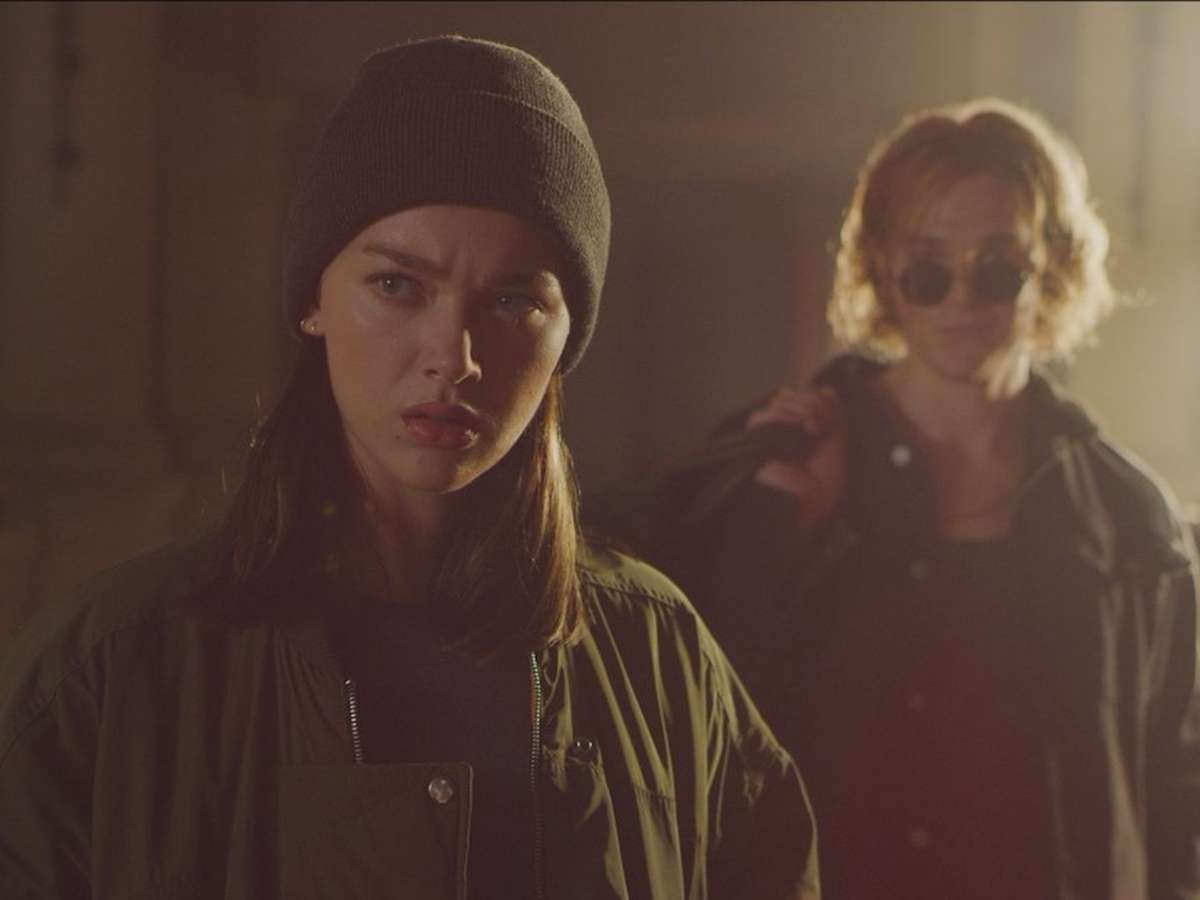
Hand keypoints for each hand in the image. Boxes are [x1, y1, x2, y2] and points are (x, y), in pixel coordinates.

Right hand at [746, 385, 847, 528]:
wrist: (810, 508)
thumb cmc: (823, 486)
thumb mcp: (836, 445)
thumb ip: (833, 416)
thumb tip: (826, 389)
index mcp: (799, 431)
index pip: (800, 396)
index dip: (816, 398)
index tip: (832, 414)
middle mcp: (781, 432)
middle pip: (789, 394)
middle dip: (811, 402)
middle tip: (823, 424)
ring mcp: (766, 438)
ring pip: (775, 403)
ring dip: (800, 408)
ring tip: (815, 428)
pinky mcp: (753, 446)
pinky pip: (761, 418)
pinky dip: (784, 416)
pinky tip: (802, 429)